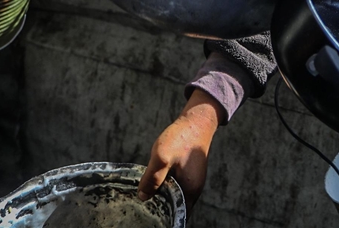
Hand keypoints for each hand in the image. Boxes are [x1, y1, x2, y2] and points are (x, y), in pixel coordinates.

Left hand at [138, 89, 222, 207]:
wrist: (197, 121)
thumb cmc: (182, 138)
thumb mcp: (162, 157)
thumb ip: (152, 178)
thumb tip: (143, 197)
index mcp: (189, 190)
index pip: (177, 215)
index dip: (164, 219)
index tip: (149, 216)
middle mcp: (193, 189)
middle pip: (175, 208)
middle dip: (160, 209)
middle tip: (142, 206)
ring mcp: (192, 181)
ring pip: (174, 197)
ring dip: (161, 197)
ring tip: (145, 195)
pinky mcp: (188, 174)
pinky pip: (175, 187)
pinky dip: (164, 187)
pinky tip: (154, 181)